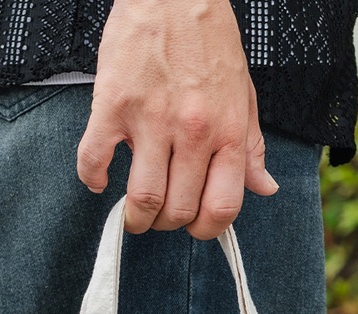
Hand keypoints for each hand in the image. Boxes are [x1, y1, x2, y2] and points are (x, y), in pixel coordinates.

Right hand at [76, 0, 277, 239]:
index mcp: (227, 130)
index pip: (222, 207)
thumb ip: (251, 146)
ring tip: (133, 211)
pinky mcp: (112, 104)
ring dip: (135, 216)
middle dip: (167, 224)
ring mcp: (150, 119)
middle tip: (160, 213)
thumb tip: (264, 188)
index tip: (194, 227)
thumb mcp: (243, 93)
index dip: (207, 231)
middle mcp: (193, 130)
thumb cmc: (208, 38)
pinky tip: (99, 178)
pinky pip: (94, 160)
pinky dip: (92, 179)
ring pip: (142, 197)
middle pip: (179, 210)